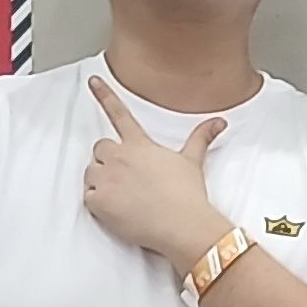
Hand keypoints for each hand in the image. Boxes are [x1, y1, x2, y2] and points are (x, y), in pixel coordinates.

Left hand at [81, 75, 231, 271]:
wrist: (182, 225)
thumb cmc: (187, 196)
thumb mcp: (192, 162)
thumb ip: (200, 138)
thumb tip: (218, 123)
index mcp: (140, 145)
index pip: (119, 114)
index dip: (105, 95)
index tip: (92, 80)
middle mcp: (120, 157)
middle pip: (100, 148)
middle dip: (108, 160)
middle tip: (125, 178)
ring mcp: (107, 178)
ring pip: (90, 172)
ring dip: (100, 181)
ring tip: (122, 196)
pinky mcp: (98, 201)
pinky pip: (87, 197)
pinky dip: (98, 204)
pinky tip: (116, 210)